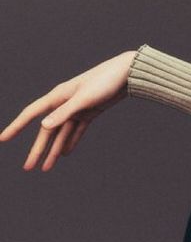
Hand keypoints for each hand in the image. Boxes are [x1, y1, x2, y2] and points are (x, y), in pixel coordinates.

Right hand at [0, 51, 136, 170]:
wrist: (127, 73)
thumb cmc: (105, 81)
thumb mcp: (84, 99)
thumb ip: (64, 113)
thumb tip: (43, 126)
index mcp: (58, 96)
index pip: (31, 114)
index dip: (16, 127)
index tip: (2, 139)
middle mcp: (64, 103)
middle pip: (47, 130)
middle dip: (37, 149)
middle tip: (28, 168)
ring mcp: (77, 108)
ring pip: (61, 133)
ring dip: (54, 150)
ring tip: (46, 168)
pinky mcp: (90, 112)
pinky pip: (77, 130)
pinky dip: (72, 142)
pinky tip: (66, 153)